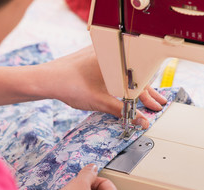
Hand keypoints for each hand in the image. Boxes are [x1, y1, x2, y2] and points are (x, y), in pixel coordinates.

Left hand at [43, 46, 166, 128]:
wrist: (47, 79)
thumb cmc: (69, 85)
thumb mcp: (100, 101)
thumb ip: (122, 112)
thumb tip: (139, 121)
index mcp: (115, 61)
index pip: (139, 83)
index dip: (149, 98)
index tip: (156, 107)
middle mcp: (110, 55)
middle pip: (134, 76)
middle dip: (146, 93)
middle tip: (156, 104)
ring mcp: (101, 55)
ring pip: (124, 73)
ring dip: (134, 87)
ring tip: (143, 98)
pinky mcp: (94, 58)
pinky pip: (115, 70)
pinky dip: (122, 81)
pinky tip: (125, 88)